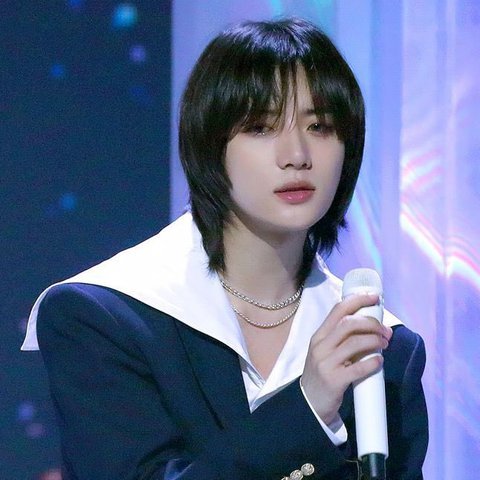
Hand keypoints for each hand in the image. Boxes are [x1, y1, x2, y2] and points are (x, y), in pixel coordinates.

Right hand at [301, 294, 392, 424]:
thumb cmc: (322, 373)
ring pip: (354, 343)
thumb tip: (371, 326)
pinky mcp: (334, 381)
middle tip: (385, 331)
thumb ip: (342, 339)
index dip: (357, 300)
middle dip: (371, 323)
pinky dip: (372, 362)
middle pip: (348, 324)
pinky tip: (379, 362)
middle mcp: (320, 346)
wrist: (308, 403)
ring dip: (374, 340)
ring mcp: (326, 363)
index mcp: (319, 336)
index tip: (375, 297)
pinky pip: (358, 368)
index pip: (338, 310)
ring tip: (384, 344)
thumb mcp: (325, 351)